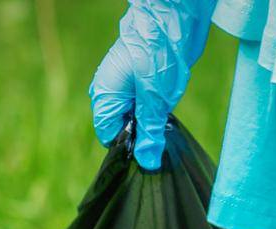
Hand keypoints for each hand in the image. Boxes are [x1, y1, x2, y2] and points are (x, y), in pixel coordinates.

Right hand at [89, 0, 217, 169]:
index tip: (150, 147)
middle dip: (143, 132)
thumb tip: (147, 162)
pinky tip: (166, 101)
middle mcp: (109, 92)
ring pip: (135, 117)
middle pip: (123, 127)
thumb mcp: (155, 99)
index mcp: (104, 96)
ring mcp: (123, 86)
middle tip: (162, 128)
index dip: (129, 146)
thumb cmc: (157, 53)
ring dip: (152, 119)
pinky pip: (144, 104)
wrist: (171, 19)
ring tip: (165, 110)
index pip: (110, 136)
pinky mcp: (139, 81)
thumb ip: (150, 131)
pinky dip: (156, 107)